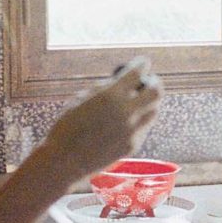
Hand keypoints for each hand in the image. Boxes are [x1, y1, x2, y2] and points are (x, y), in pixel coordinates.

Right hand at [43, 58, 162, 180]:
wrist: (65, 159)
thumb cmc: (68, 126)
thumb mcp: (83, 98)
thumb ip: (107, 89)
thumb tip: (126, 81)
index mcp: (111, 95)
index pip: (137, 72)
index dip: (142, 64)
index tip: (143, 62)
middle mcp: (126, 111)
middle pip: (156, 91)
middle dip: (154, 83)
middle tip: (149, 81)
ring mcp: (132, 130)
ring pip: (154, 110)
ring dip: (149, 103)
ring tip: (138, 101)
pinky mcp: (133, 145)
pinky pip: (143, 128)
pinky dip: (138, 120)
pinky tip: (127, 120)